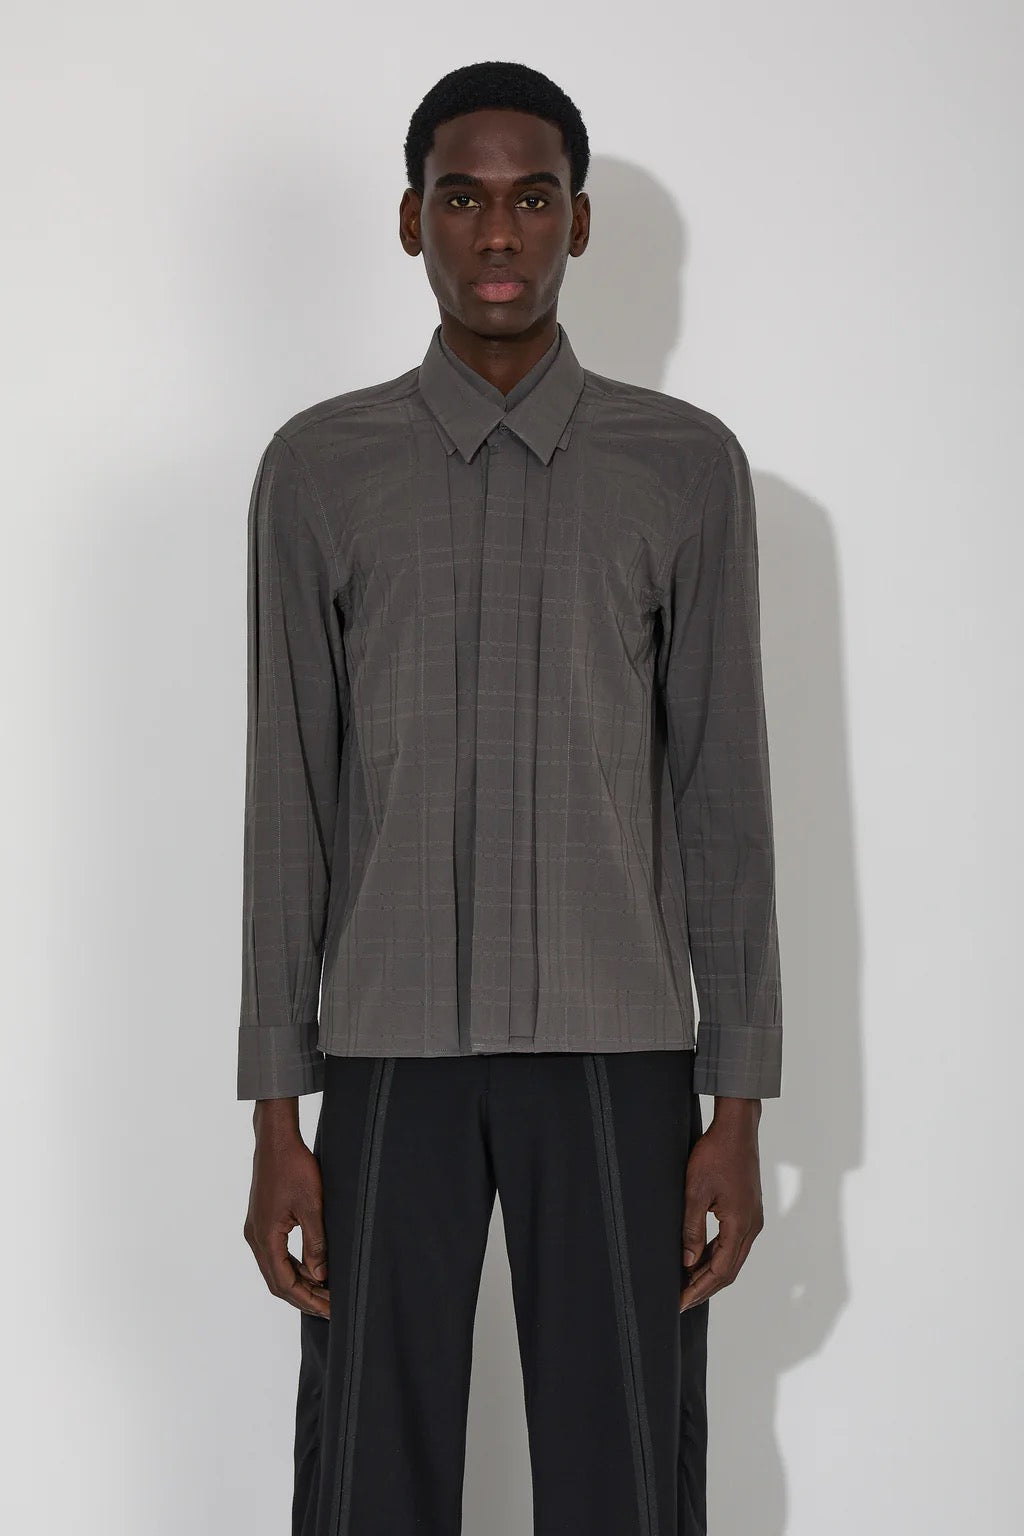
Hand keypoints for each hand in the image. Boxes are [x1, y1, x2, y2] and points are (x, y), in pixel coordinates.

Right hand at [243, 1109, 329, 1319]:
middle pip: (277, 1281)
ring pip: (276, 1268)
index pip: (284, 1283)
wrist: (276, 1140)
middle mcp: (255, 1237)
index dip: (307, 1299)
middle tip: (330, 1308)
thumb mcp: (312, 1206)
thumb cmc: (294, 1167)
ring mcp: (256, 1229)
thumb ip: (316, 1243)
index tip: (330, 1310)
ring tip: (326, 1292)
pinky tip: (314, 1268)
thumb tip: (321, 1275)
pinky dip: (294, 1265)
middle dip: (304, 1296)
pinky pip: (276, 1253)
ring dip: (300, 1281)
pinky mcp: (262, 1221)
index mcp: (265, 1237)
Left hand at [679, 1097, 763, 1311]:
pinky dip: (716, 1255)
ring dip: (711, 1272)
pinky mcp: (748, 1210)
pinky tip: (699, 1258)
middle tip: (681, 1301)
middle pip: (729, 1270)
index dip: (699, 1289)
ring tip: (687, 1284)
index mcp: (740, 1225)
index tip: (680, 1302)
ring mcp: (752, 1219)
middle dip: (705, 1287)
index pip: (720, 1270)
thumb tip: (687, 1261)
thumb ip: (692, 1228)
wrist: (737, 1128)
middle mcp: (751, 1226)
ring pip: (732, 1257)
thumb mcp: (695, 1191)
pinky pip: (733, 1243)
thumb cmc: (715, 1154)